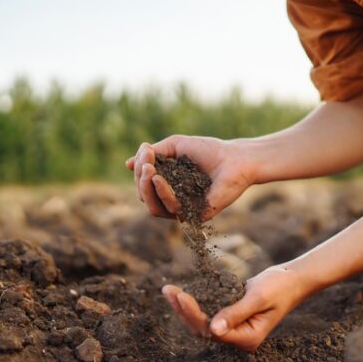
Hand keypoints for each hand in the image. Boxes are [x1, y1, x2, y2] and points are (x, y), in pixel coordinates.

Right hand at [126, 135, 253, 219]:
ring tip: (150, 170)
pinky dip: (162, 193)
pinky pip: (171, 209)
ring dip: (146, 189)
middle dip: (141, 179)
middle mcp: (173, 199)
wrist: (234, 158)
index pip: (144, 184)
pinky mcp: (195, 216)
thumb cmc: (208, 150)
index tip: (145, 152)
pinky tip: (160, 179)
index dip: (140, 170)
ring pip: (153, 208)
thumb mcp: (175, 145)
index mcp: (168, 184)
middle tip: (146, 163)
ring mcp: (184, 209)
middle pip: (145, 197)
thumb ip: (152, 154)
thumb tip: (127, 164)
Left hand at [161, 265, 308, 350]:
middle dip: (184, 311)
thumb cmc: (279, 286)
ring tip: (169, 291)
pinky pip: (209, 313)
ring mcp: (235, 329)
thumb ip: (236, 313)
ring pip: (203, 322)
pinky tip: (181, 293)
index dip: (194, 315)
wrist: (293, 278)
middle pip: (203, 329)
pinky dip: (196, 302)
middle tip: (168, 291)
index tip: (181, 296)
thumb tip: (213, 329)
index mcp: (247, 338)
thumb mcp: (258, 297)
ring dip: (185, 307)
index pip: (213, 331)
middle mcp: (239, 338)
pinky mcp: (232, 317)